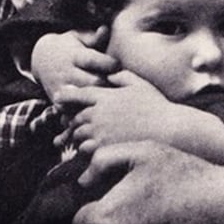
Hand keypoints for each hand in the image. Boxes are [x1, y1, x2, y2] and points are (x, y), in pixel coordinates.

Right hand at [30, 27, 117, 103]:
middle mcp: (67, 72)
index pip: (93, 60)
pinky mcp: (58, 101)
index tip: (118, 64)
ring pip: (84, 98)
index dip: (109, 63)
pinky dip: (84, 111)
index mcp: (74, 55)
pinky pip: (73, 111)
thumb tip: (105, 29)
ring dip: (98, 98)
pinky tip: (95, 107)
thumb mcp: (78, 37)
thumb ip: (94, 37)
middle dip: (108, 83)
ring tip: (110, 97)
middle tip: (120, 83)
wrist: (41, 58)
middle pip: (93, 81)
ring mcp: (61, 88)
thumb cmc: (69, 46)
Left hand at [52, 70, 177, 152]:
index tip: (57, 97)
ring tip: (76, 137)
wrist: (166, 129)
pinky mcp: (104, 148)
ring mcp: (100, 131)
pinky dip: (84, 148)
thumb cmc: (156, 105)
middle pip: (77, 115)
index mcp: (106, 96)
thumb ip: (122, 76)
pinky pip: (85, 149)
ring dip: (77, 134)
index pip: (80, 94)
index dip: (66, 95)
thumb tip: (112, 74)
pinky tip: (88, 149)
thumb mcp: (139, 84)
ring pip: (79, 133)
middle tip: (68, 122)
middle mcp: (99, 113)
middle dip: (72, 118)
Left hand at [71, 140, 223, 223]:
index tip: (100, 192)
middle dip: (100, 217)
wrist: (219, 201)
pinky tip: (151, 214)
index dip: (86, 205)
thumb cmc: (180, 173)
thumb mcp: (140, 152)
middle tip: (120, 197)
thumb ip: (103, 160)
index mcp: (106, 219)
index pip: (78, 222)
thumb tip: (84, 178)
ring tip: (136, 205)